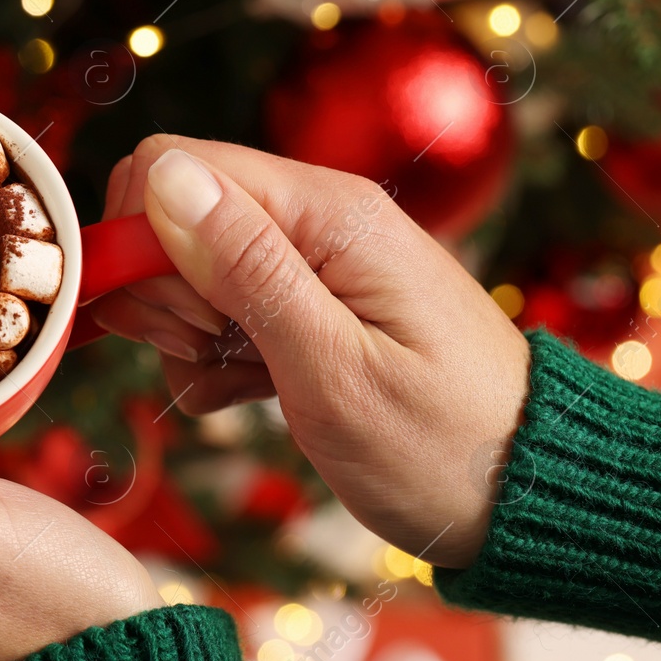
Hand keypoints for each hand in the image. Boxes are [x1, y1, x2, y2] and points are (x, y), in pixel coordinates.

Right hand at [88, 137, 530, 567]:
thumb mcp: (334, 367)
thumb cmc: (443, 444)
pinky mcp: (300, 306)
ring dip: (184, 334)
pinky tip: (251, 394)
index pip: (171, 166)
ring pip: (182, 272)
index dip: (137, 238)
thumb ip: (245, 267)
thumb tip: (164, 177)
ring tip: (246, 380)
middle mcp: (312, 220)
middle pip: (168, 218)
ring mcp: (306, 263)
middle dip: (164, 295)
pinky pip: (213, 313)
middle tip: (220, 354)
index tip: (161, 317)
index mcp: (325, 213)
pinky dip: (210, 360)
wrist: (523, 494)